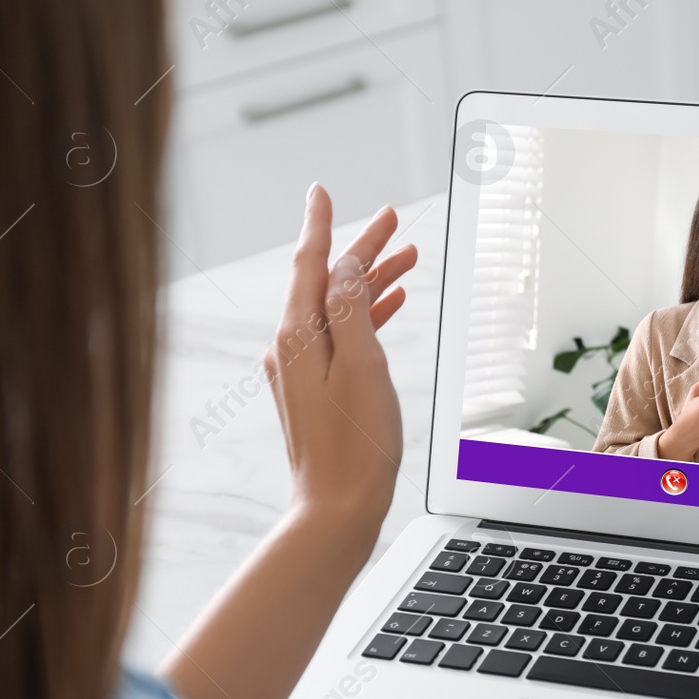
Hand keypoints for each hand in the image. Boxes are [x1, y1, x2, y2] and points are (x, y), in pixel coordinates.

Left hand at [264, 183, 416, 540]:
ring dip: (371, 283)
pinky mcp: (314, 389)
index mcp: (297, 338)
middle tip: (393, 221)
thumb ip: (352, 310)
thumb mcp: (362, 365)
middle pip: (327, 283)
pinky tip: (392, 308)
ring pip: (337, 308)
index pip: (309, 264)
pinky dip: (366, 316)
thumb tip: (345, 266)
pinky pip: (340, 336)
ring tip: (407, 260)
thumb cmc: (355, 445)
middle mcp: (290, 349)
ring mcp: (300, 370)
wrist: (338, 507)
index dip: (320, 225)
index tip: (321, 191)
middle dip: (361, 251)